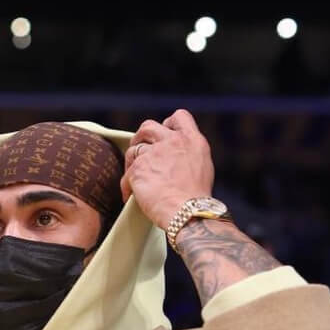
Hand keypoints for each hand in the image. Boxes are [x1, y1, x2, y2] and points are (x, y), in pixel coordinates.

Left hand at [121, 109, 215, 232]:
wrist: (188, 212)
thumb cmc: (196, 198)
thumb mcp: (202, 166)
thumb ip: (188, 154)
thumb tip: (178, 157)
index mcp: (191, 139)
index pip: (178, 117)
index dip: (168, 124)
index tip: (163, 136)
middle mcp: (171, 141)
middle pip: (149, 127)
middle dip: (141, 137)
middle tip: (139, 151)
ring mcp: (153, 154)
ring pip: (134, 149)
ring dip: (131, 162)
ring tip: (133, 177)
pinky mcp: (138, 170)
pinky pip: (126, 174)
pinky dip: (126, 186)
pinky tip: (129, 196)